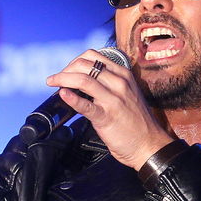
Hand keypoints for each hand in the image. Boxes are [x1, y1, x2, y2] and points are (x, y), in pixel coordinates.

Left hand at [46, 50, 173, 169]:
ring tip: (52, 82)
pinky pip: (86, 105)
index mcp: (123, 74)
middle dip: (65, 69)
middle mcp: (119, 83)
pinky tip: (62, 94)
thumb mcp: (127, 93)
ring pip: (83, 80)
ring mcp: (113, 99)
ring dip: (62, 79)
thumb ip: (110, 84)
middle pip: (85, 65)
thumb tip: (84, 80)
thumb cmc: (136, 122)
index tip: (66, 70)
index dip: (74, 60)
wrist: (149, 145)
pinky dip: (72, 98)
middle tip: (56, 78)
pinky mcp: (106, 117)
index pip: (94, 56)